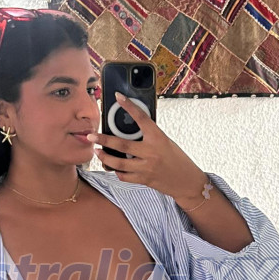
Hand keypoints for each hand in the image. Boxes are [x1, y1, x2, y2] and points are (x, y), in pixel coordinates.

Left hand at [88, 91, 208, 204]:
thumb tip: (131, 129)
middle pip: (122, 145)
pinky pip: (124, 176)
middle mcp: (151, 153)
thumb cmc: (178, 159)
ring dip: (105, 157)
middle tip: (91, 136)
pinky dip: (117, 171)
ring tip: (97, 152)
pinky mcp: (144, 180)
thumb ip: (149, 137)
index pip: (142, 118)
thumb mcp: (166, 142)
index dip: (130, 106)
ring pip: (118, 164)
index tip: (119, 97)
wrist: (187, 182)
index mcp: (158, 138)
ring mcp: (147, 168)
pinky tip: (114, 167)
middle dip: (103, 140)